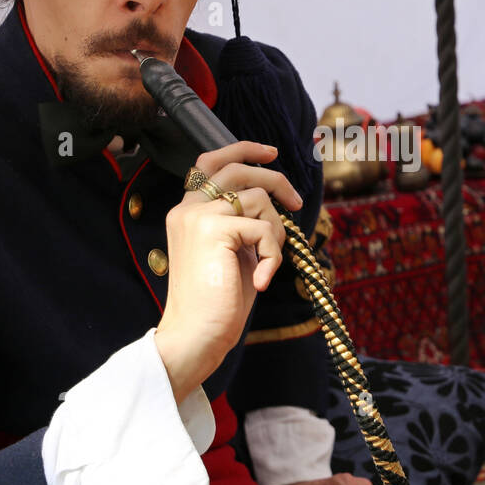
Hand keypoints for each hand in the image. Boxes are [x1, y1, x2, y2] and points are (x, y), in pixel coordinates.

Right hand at [155, 142, 303, 403]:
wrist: (196, 334)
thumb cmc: (217, 302)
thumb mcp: (232, 252)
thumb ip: (243, 223)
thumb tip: (275, 202)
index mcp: (188, 212)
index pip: (210, 162)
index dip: (242, 149)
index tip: (271, 153)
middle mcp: (188, 208)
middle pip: (238, 169)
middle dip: (275, 179)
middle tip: (296, 202)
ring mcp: (198, 216)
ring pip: (257, 199)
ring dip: (275, 231)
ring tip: (267, 263)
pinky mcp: (214, 230)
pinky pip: (263, 229)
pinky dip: (273, 255)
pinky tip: (261, 281)